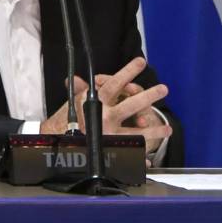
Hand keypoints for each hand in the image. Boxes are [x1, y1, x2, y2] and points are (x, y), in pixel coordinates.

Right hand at [40, 58, 171, 154]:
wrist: (54, 148)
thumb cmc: (65, 123)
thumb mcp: (72, 104)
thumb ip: (80, 91)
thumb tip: (75, 78)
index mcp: (95, 103)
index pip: (114, 84)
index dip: (128, 72)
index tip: (141, 62)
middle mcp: (104, 119)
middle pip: (131, 105)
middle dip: (149, 96)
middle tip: (163, 89)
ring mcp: (108, 136)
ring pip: (137, 133)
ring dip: (155, 131)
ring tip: (167, 129)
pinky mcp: (110, 152)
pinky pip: (129, 155)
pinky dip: (139, 159)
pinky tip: (148, 161)